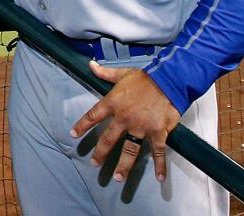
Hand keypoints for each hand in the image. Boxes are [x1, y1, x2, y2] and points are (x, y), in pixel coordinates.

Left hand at [70, 63, 180, 183]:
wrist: (169, 79)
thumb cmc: (146, 77)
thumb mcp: (122, 73)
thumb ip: (105, 73)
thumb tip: (90, 65)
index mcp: (114, 102)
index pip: (93, 116)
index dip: (82, 126)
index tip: (74, 135)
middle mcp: (125, 117)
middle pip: (109, 139)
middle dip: (100, 153)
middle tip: (95, 163)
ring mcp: (141, 126)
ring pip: (130, 149)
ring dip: (123, 165)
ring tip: (118, 178)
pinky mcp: (158, 132)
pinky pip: (158, 151)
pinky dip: (160, 165)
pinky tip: (160, 178)